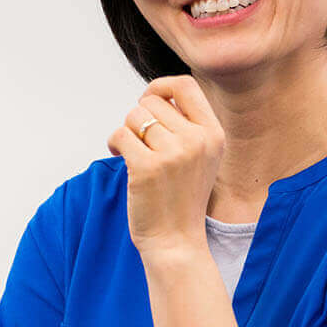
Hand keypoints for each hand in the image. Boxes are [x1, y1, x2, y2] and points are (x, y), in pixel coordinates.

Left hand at [106, 76, 224, 255]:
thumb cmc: (181, 198)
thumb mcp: (200, 157)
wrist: (176, 242)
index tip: (148, 103)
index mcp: (213, 134)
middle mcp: (197, 140)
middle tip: (139, 143)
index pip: (185, 84)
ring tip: (132, 153)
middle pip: (151, 102)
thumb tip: (154, 94)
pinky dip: (113, 145)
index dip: (160, 87)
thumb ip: (186, 125)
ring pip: (133, 116)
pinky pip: (119, 135)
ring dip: (126, 132)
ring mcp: (173, 154)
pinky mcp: (147, 167)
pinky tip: (120, 159)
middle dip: (138, 119)